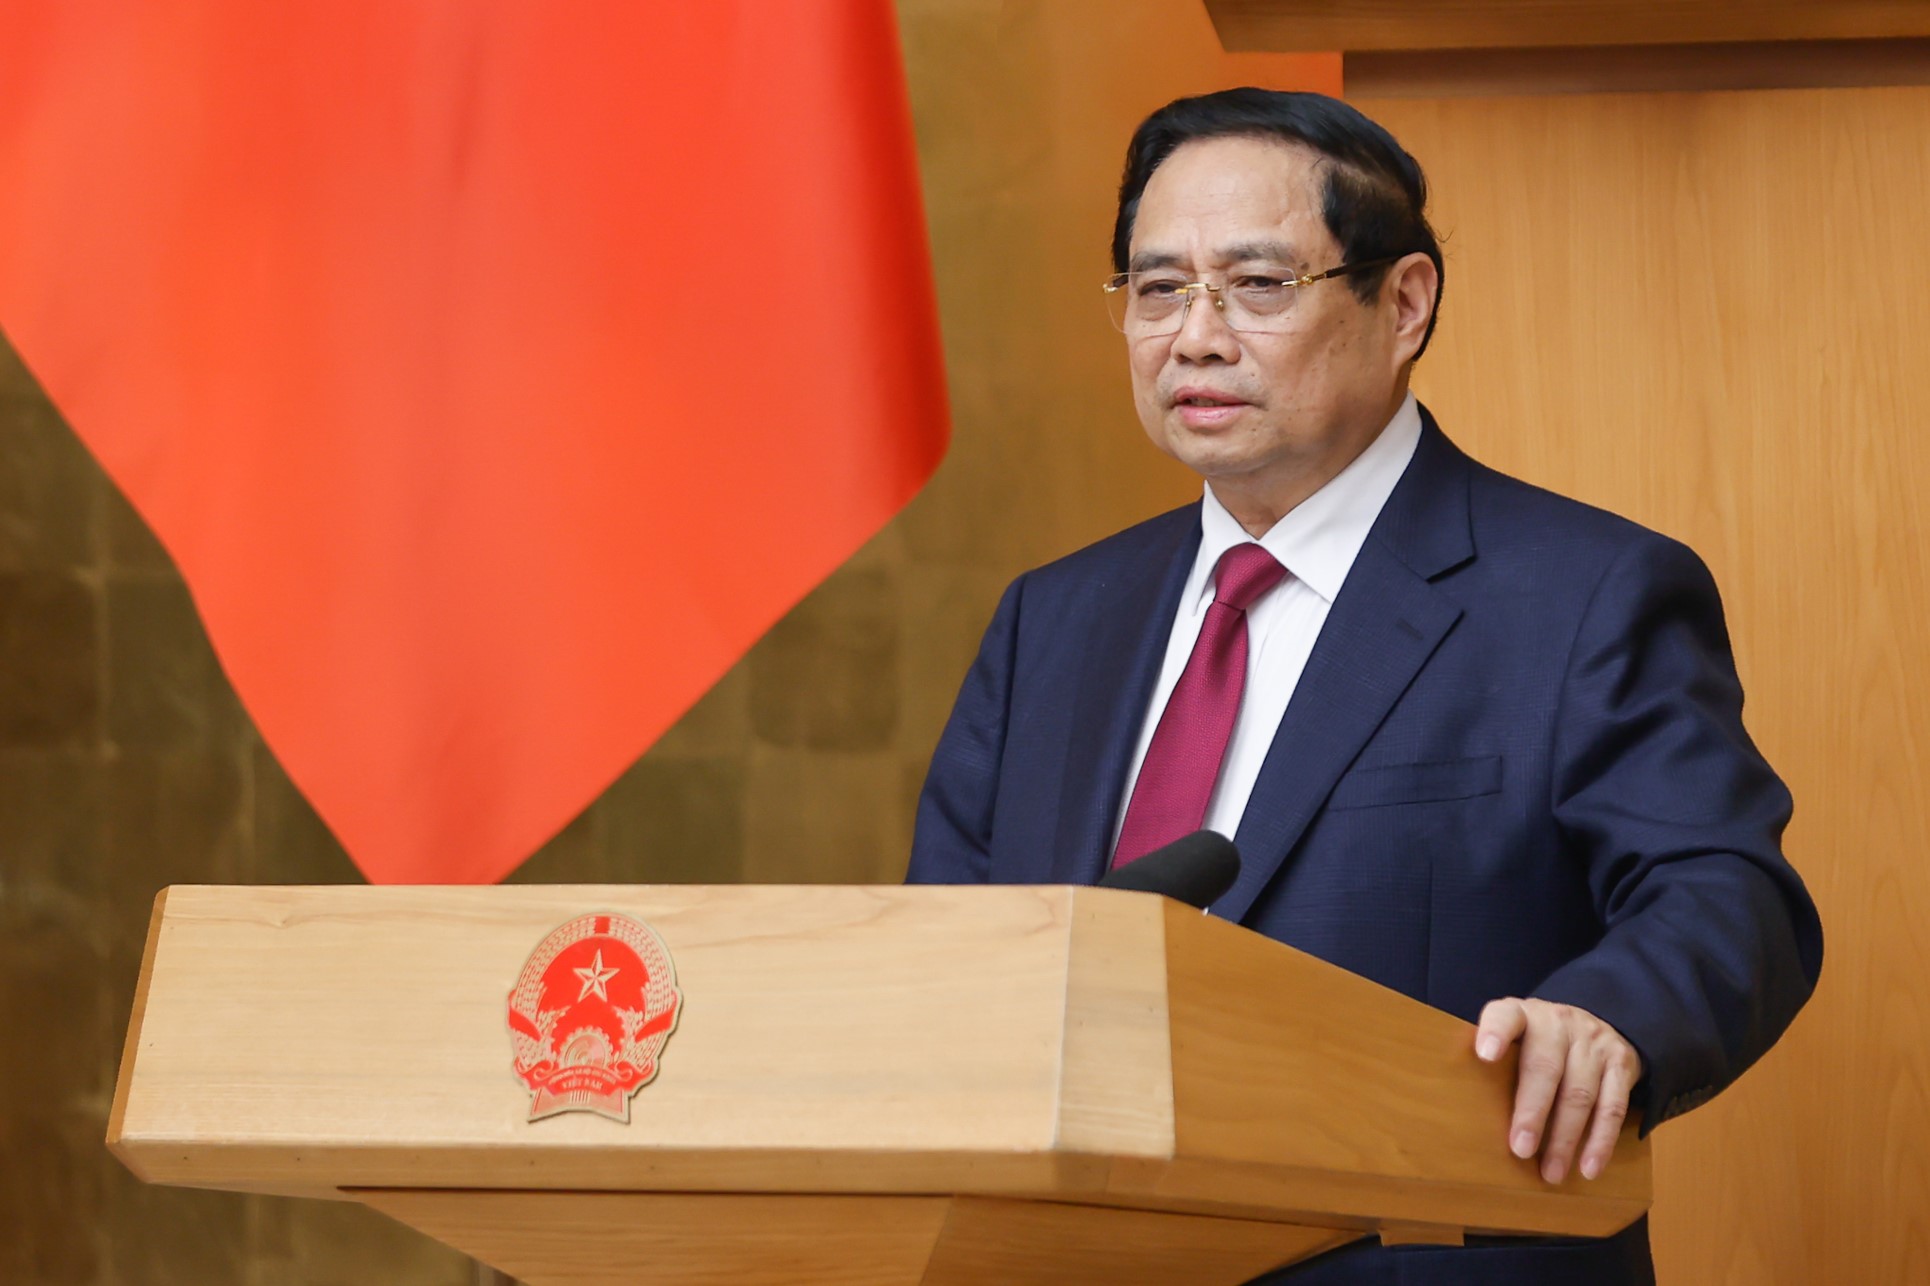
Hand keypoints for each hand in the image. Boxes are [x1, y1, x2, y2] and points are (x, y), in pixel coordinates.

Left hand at [1475, 997, 1641, 1183]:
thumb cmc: (1537, 1041)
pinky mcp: (1622, 1064)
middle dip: (1533, 1111)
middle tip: (1520, 1149)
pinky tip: (1588, 1168)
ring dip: (1565, 1138)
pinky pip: (1613, 1107)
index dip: (1495, 1032)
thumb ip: (1495, 1058)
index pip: (1506, 1015)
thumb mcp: (1515, 1035)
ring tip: (1551, 1172)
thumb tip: (1459, 1105)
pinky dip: (1600, 1141)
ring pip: (1580, 1093)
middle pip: (1545, 1067)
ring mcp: (1593, 1042)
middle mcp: (1559, 1023)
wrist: (1594, 1023)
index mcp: (1523, 1014)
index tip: (1484, 1054)